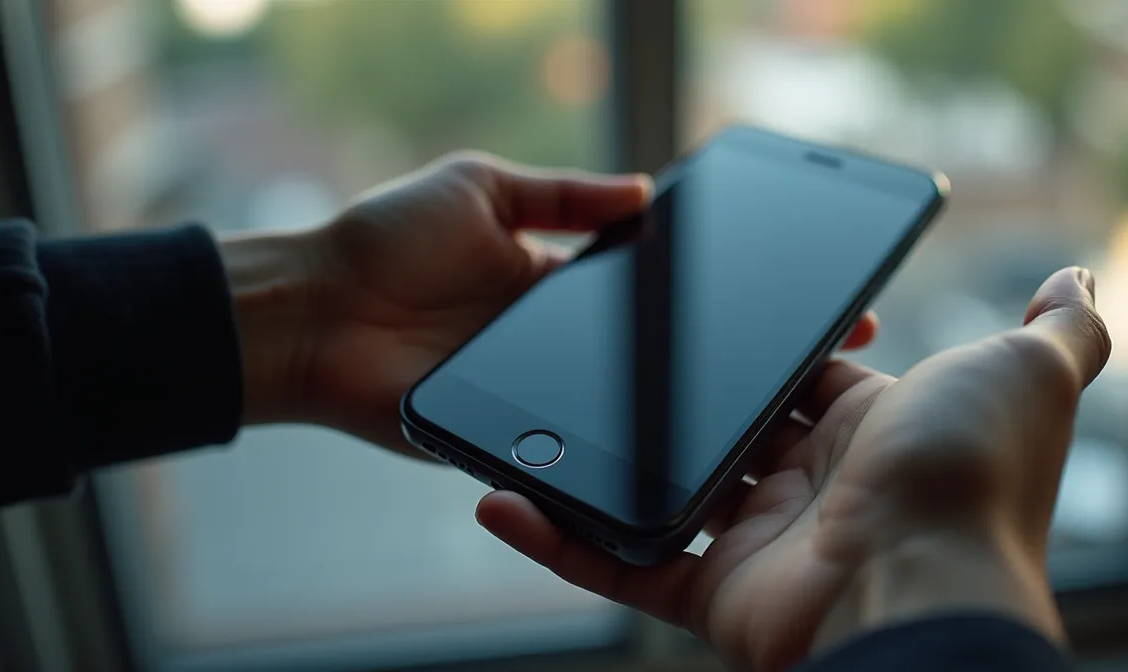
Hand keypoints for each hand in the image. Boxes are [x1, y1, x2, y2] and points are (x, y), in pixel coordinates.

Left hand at [221, 151, 878, 455]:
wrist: (309, 309)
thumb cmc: (385, 239)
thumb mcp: (480, 186)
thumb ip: (560, 193)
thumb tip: (644, 191)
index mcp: (561, 286)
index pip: (658, 295)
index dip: (718, 298)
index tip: (791, 296)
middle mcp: (562, 348)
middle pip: (657, 360)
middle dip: (732, 366)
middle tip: (818, 359)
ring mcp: (540, 397)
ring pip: (627, 413)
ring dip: (691, 417)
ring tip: (774, 416)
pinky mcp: (509, 441)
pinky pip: (568, 456)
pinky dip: (614, 458)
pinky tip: (688, 456)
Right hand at [475, 267, 1109, 670]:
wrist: (922, 584)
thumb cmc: (971, 473)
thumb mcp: (1030, 372)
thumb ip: (1058, 324)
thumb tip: (1076, 275)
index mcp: (875, 431)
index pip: (805, 377)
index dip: (765, 344)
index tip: (711, 311)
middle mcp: (816, 489)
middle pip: (730, 431)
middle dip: (684, 397)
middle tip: (618, 351)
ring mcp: (759, 545)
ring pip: (664, 496)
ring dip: (603, 465)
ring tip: (546, 415)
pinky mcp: (711, 595)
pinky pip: (620, 566)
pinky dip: (560, 540)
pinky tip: (508, 498)